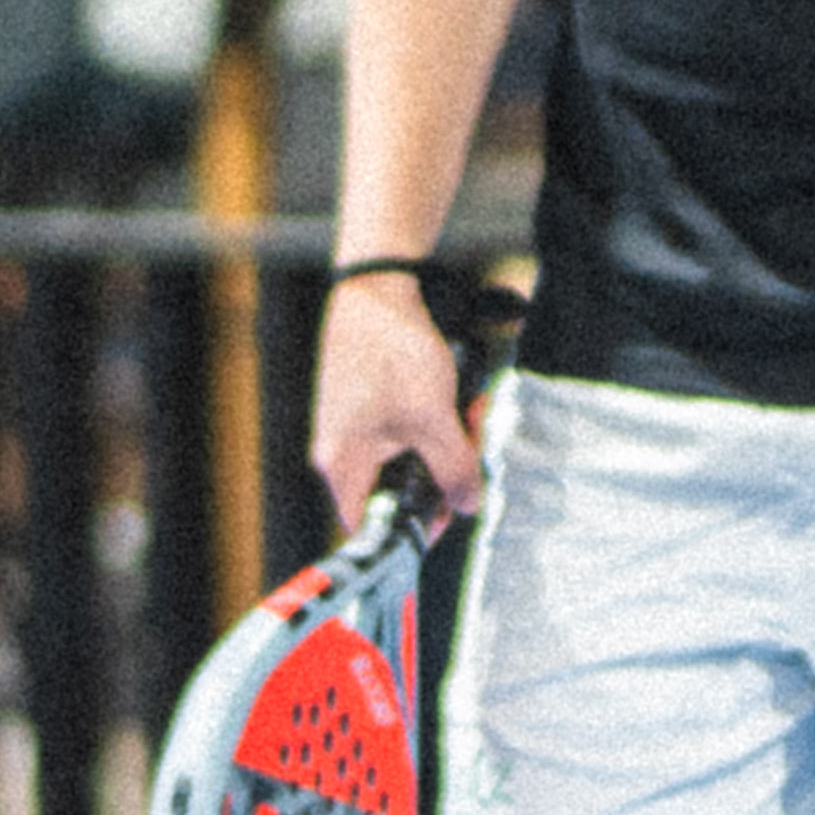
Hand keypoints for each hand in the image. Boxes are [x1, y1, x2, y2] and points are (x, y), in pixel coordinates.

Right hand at [311, 269, 479, 529]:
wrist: (378, 286)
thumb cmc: (393, 353)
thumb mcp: (434, 419)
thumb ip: (454, 469)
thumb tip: (469, 506)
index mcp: (342, 463)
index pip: (369, 524)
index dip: (411, 527)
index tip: (449, 513)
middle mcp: (340, 449)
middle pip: (397, 487)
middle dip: (443, 469)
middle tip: (475, 444)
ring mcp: (354, 423)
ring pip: (409, 453)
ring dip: (447, 439)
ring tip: (473, 410)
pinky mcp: (369, 401)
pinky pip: (407, 426)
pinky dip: (436, 417)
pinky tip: (460, 395)